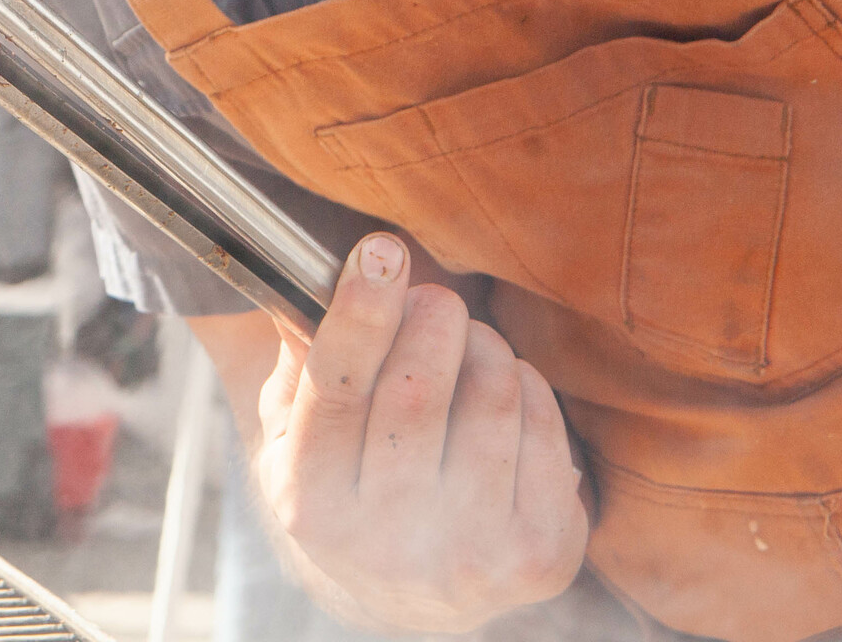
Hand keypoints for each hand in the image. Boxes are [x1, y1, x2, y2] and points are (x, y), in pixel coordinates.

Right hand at [257, 234, 586, 631]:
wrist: (412, 593)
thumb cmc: (349, 479)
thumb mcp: (298, 430)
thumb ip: (301, 358)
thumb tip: (308, 279)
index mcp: (309, 503)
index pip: (336, 389)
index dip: (362, 311)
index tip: (382, 248)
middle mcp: (385, 544)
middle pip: (419, 388)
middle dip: (434, 315)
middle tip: (435, 297)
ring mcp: (468, 557)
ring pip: (492, 396)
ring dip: (484, 345)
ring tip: (468, 346)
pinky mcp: (539, 558)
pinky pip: (544, 425)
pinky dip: (526, 387)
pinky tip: (504, 400)